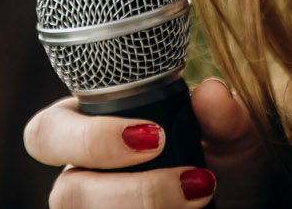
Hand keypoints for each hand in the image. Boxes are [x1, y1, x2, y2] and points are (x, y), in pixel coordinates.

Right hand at [24, 78, 270, 207]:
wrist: (241, 204)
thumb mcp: (234, 141)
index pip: (49, 130)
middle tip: (188, 179)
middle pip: (65, 191)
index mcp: (91, 131)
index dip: (90, 137)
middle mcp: (83, 178)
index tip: (156, 136)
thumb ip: (224, 118)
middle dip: (124, 190)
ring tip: (200, 198)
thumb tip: (212, 93)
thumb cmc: (225, 166)